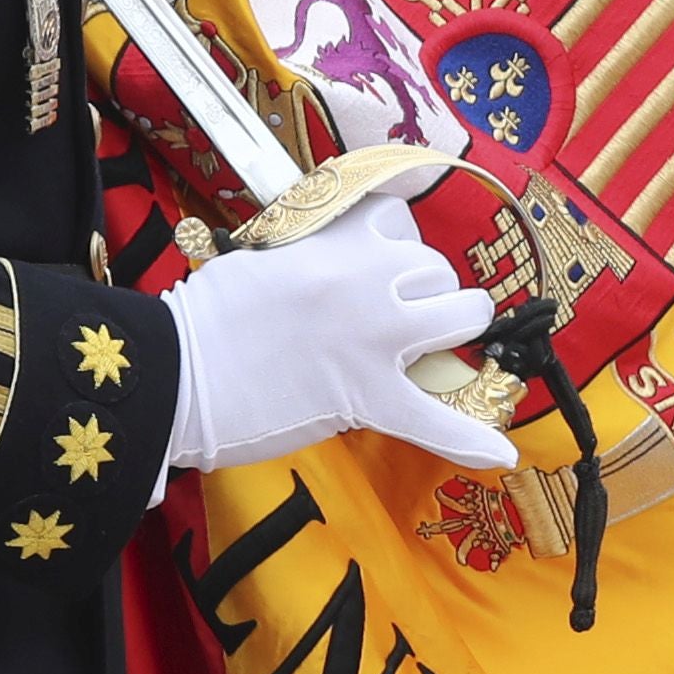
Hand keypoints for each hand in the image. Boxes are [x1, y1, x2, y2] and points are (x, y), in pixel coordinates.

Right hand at [161, 197, 522, 476]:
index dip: (395, 246)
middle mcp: (366, 278)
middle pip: (435, 269)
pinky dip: (467, 439)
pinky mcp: (367, 396)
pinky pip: (434, 419)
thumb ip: (313, 254)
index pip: (398, 221)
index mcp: (335, 239)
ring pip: (461, 315)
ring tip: (443, 343)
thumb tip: (339, 263)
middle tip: (397, 316)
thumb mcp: (262, 257)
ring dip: (457, 328)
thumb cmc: (205, 318)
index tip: (381, 265)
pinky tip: (497, 452)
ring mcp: (374, 337)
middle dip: (425, 291)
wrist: (176, 372)